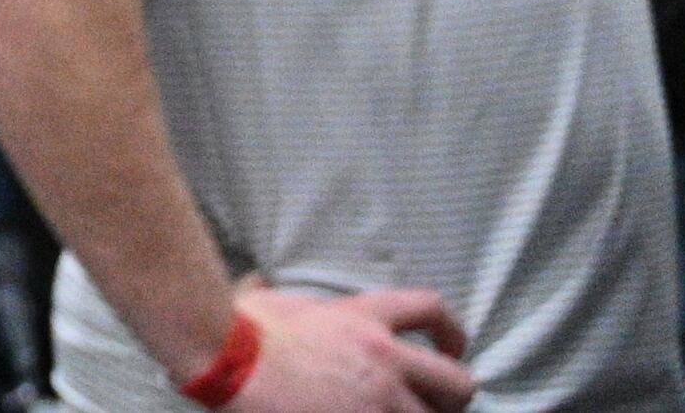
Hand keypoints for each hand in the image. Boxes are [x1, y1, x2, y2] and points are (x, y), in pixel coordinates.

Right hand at [225, 285, 474, 412]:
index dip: (452, 331)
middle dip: (452, 398)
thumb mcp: (275, 300)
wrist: (226, 359)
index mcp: (363, 317)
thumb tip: (258, 284)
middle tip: (433, 405)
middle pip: (458, 382)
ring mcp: (378, 400)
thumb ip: (289, 300)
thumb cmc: (241, 327)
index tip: (451, 349)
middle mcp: (384, 358)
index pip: (430, 308)